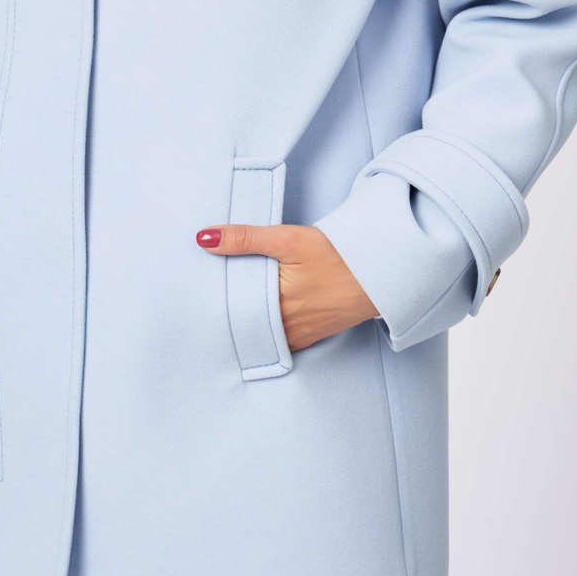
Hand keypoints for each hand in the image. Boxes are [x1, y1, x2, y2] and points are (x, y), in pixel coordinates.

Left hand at [195, 222, 379, 351]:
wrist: (379, 274)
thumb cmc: (337, 256)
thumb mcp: (289, 240)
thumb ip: (246, 239)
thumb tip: (204, 238)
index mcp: (274, 305)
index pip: (230, 305)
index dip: (212, 297)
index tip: (197, 288)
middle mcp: (282, 328)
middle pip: (241, 321)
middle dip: (225, 310)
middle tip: (205, 295)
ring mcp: (295, 336)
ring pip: (258, 331)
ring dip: (244, 319)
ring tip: (227, 302)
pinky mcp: (306, 337)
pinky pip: (276, 338)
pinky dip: (264, 327)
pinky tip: (256, 314)